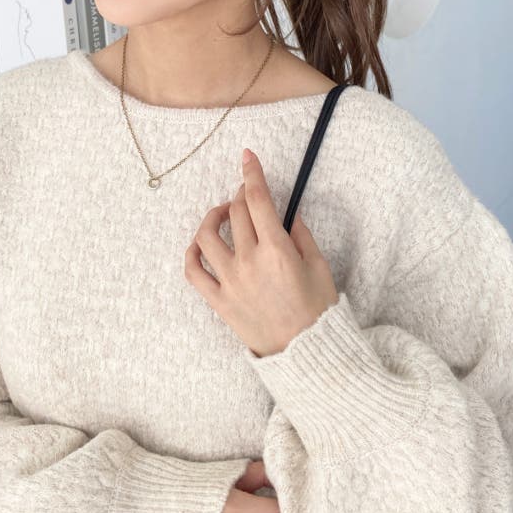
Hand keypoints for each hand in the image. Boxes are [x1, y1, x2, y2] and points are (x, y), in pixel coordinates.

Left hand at [184, 147, 338, 357]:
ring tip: (224, 214)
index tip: (248, 157)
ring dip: (213, 217)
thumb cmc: (318, 312)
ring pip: (207, 237)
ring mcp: (230, 282)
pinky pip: (193, 271)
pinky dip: (192, 252)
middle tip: (248, 192)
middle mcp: (249, 263)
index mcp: (278, 251)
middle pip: (236, 213)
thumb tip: (286, 211)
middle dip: (241, 194)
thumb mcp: (320, 267)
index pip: (259, 200)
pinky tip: (200, 244)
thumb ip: (301, 234)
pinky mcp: (218, 301)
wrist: (305, 355)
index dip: (252, 173)